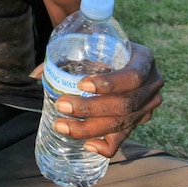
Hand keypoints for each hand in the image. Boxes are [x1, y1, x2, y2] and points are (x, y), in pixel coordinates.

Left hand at [44, 42, 163, 157]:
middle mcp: (152, 85)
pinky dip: (105, 146)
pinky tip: (87, 144)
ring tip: (60, 125)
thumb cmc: (104, 47)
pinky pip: (123, 139)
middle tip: (61, 104)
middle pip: (124, 104)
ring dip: (88, 128)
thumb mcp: (93, 41)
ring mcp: (147, 107)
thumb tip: (35, 75)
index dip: (110, 83)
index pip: (133, 76)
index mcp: (144, 59)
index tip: (81, 84)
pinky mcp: (137, 122)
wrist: (121, 56)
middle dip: (90, 108)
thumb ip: (66, 51)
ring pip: (121, 124)